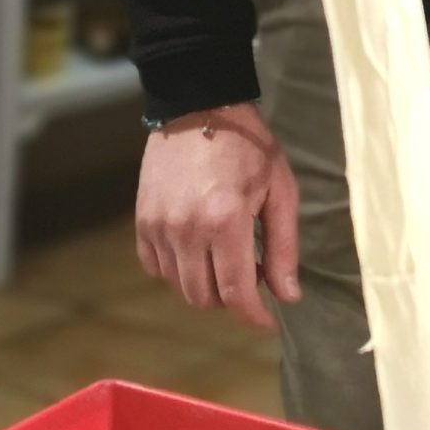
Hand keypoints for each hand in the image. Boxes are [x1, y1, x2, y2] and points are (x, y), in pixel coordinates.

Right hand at [135, 101, 301, 333]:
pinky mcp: (142, 221)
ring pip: (179, 286)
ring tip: (226, 255)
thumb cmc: (250, 147)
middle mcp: (186, 229)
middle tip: (252, 272)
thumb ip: (284, 247)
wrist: (199, 107)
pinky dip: (178, 269)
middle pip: (204, 297)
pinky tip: (199, 247)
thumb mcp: (281, 191)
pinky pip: (157, 267)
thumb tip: (288, 296)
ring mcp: (159, 226)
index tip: (267, 321)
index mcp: (225, 220)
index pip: (235, 293)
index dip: (253, 316)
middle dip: (232, 298)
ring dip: (206, 283)